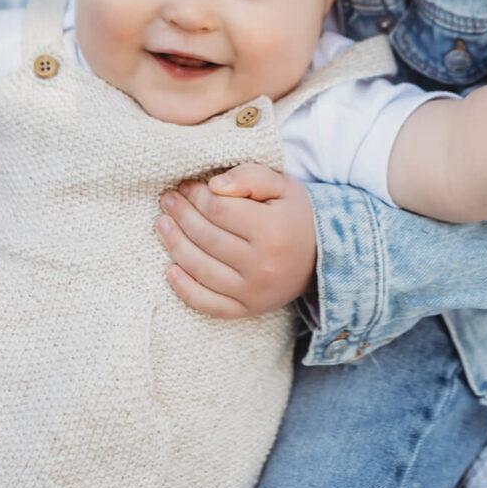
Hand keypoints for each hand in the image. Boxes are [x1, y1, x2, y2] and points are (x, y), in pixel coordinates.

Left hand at [154, 164, 315, 319]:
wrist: (324, 257)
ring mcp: (254, 292)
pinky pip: (208, 304)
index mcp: (272, 230)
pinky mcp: (248, 310)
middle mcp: (262, 265)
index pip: (218, 209)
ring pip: (200, 268)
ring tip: (162, 224)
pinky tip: (170, 269)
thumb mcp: (282, 185)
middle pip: (205, 237)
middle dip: (180, 215)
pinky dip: (185, 289)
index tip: (186, 186)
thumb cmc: (297, 215)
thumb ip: (249, 177)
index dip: (196, 195)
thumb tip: (213, 185)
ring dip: (174, 244)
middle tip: (167, 200)